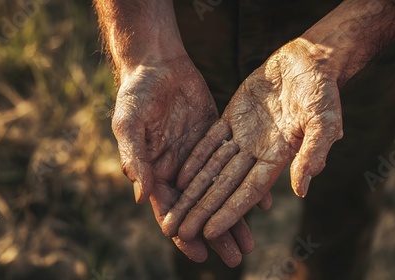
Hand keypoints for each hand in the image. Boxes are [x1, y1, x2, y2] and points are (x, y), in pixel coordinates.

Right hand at [111, 56, 252, 265]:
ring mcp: (201, 155)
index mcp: (156, 171)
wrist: (157, 63)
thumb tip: (142, 196)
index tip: (200, 254)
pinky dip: (248, 181)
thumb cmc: (136, 93)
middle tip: (236, 256)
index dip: (184, 233)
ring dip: (235, 215)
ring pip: (221, 191)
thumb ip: (135, 158)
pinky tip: (265, 200)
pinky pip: (236, 164)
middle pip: (201, 208)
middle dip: (217, 233)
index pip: (172, 210)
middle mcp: (180, 169)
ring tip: (252, 239)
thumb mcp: (129, 124)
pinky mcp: (218, 138)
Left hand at [163, 38, 343, 240]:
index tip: (208, 233)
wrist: (310, 62)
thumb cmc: (323, 92)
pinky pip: (209, 140)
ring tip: (173, 211)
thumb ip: (312, 153)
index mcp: (279, 158)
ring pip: (213, 167)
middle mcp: (258, 152)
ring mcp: (244, 135)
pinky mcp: (233, 116)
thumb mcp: (324, 122)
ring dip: (193, 189)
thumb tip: (301, 189)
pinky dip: (195, 158)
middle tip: (179, 232)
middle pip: (225, 186)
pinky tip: (178, 177)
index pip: (249, 191)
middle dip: (202, 209)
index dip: (229, 212)